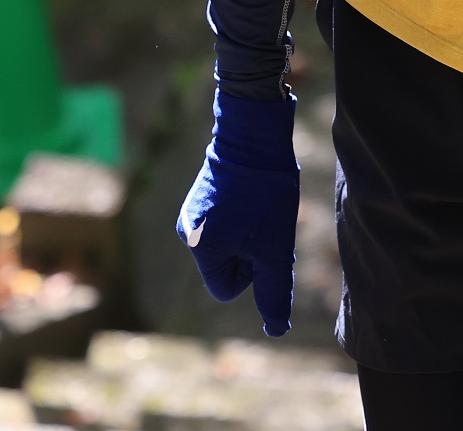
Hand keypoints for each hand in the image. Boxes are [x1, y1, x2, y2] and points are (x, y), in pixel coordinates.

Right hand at [174, 90, 299, 336]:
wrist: (254, 134)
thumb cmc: (265, 194)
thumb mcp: (274, 249)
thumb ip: (273, 291)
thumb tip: (275, 329)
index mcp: (198, 247)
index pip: (226, 288)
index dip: (252, 272)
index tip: (262, 243)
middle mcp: (187, 231)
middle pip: (227, 265)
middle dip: (251, 252)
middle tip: (266, 223)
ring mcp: (192, 211)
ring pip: (229, 243)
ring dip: (251, 234)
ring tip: (261, 206)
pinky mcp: (202, 194)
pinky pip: (226, 222)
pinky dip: (245, 216)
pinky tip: (255, 195)